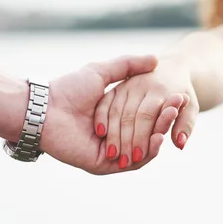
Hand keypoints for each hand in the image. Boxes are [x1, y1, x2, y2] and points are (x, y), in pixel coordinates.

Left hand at [38, 55, 184, 174]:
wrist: (45, 109)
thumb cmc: (69, 89)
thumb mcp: (102, 72)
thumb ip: (127, 65)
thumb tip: (155, 59)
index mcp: (114, 118)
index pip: (144, 117)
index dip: (161, 108)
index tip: (177, 95)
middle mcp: (113, 137)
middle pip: (146, 134)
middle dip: (164, 121)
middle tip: (177, 106)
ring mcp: (109, 152)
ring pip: (142, 150)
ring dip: (159, 135)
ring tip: (170, 117)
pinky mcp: (103, 164)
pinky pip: (132, 163)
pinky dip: (147, 152)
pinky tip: (157, 137)